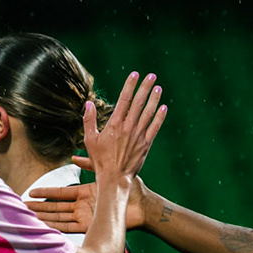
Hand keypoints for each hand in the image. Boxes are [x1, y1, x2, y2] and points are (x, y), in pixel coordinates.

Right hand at [30, 160, 149, 234]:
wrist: (144, 206)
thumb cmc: (131, 190)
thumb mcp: (107, 173)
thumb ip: (91, 165)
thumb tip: (74, 158)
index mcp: (87, 193)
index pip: (61, 193)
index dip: (46, 192)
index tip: (31, 192)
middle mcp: (85, 206)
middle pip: (57, 207)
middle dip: (40, 207)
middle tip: (23, 208)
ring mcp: (88, 217)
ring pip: (61, 218)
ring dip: (45, 218)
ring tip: (29, 218)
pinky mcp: (93, 227)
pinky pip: (71, 228)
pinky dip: (58, 228)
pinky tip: (45, 227)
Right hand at [84, 71, 165, 187]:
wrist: (114, 178)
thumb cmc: (100, 160)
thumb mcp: (90, 139)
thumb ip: (89, 120)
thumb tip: (88, 104)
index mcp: (115, 124)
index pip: (124, 99)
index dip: (130, 85)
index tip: (135, 74)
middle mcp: (128, 127)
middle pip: (138, 102)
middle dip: (145, 87)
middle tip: (151, 75)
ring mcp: (139, 136)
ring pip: (148, 113)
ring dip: (154, 99)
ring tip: (158, 87)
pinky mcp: (146, 145)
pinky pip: (155, 128)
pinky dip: (160, 117)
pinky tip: (164, 108)